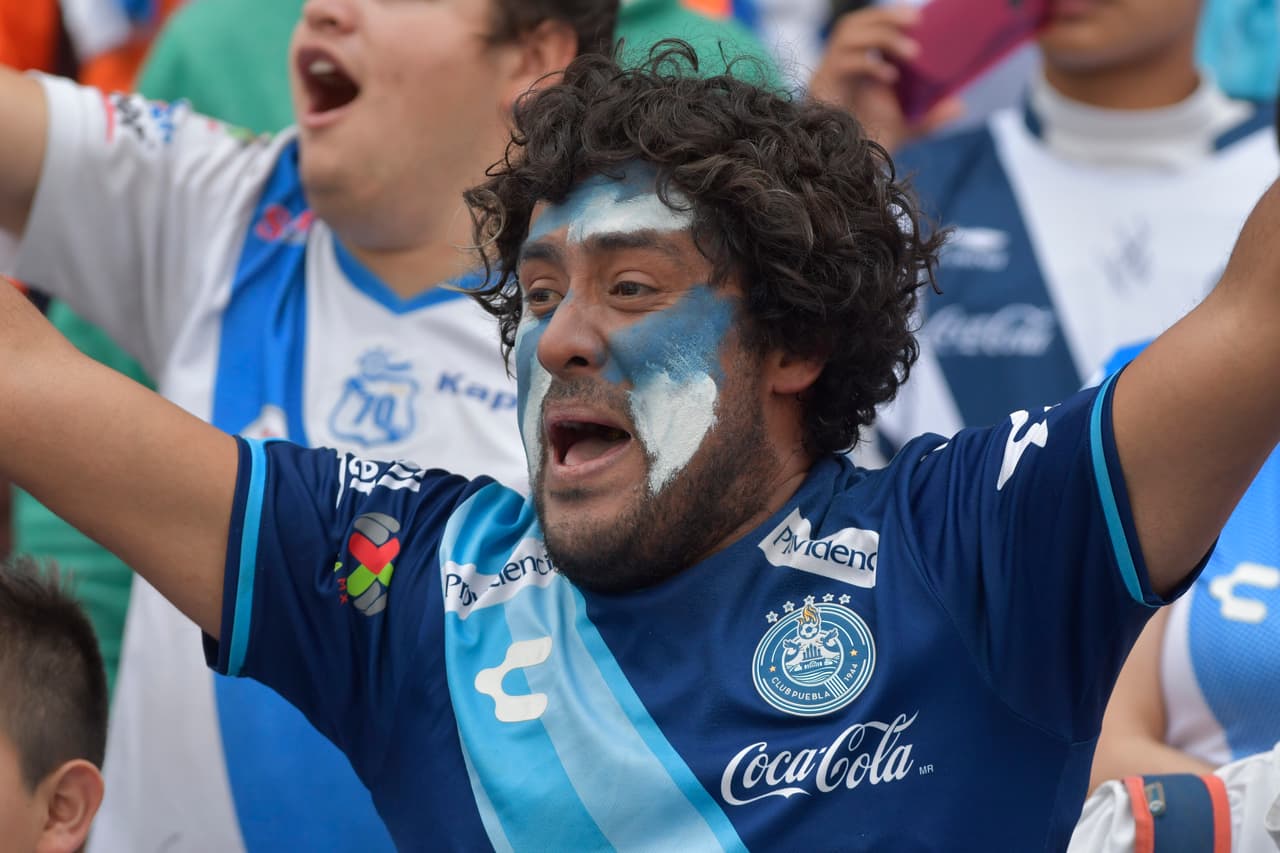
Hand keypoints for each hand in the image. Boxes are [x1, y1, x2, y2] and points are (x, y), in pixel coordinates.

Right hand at [808, 5, 963, 153]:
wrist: (845, 170)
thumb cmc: (869, 146)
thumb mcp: (906, 129)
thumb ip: (931, 117)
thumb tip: (959, 106)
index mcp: (855, 65)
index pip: (866, 26)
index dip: (887, 16)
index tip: (917, 17)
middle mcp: (839, 65)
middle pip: (854, 24)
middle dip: (884, 17)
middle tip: (916, 21)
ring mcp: (828, 75)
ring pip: (847, 35)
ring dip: (882, 35)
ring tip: (912, 52)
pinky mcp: (823, 89)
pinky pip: (844, 63)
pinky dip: (870, 64)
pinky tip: (891, 76)